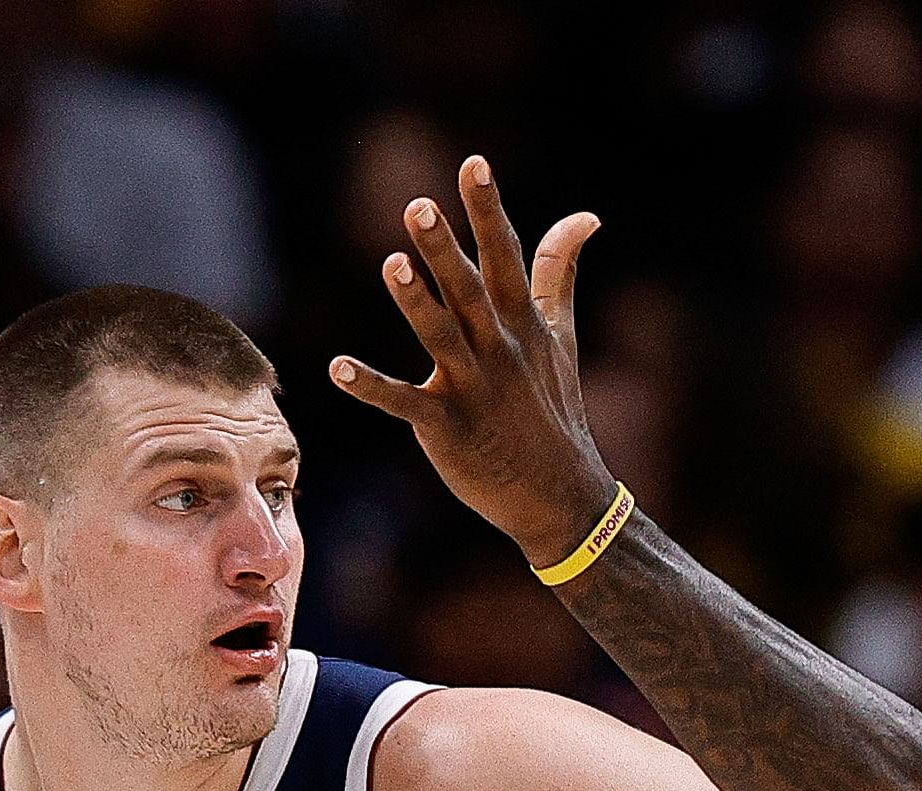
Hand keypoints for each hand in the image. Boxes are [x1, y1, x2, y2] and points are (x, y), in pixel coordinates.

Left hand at [333, 157, 620, 569]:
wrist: (559, 495)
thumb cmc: (554, 409)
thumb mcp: (560, 334)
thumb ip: (558, 271)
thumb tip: (585, 214)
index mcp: (522, 323)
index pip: (506, 256)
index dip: (488, 210)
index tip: (473, 163)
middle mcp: (499, 349)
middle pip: (469, 290)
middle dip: (446, 250)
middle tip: (418, 207)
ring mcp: (473, 388)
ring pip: (441, 337)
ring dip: (416, 303)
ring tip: (391, 265)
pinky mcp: (446, 428)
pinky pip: (404, 403)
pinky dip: (371, 387)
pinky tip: (337, 368)